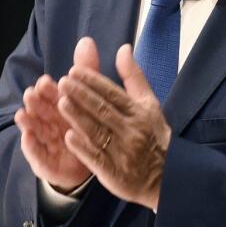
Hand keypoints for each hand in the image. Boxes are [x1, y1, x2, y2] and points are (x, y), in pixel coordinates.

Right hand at [14, 40, 101, 191]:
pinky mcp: (45, 162)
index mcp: (60, 106)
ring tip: (22, 114)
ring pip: (35, 129)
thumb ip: (87, 70)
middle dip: (35, 102)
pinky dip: (31, 146)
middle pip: (41, 110)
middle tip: (31, 93)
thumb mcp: (88, 98)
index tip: (46, 81)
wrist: (89, 165)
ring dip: (27, 121)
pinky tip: (27, 138)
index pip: (52, 94)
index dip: (48, 88)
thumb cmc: (84, 126)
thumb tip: (87, 40)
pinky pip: (37, 155)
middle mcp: (50, 122)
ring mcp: (46, 142)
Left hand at [57, 40, 171, 209]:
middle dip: (81, 95)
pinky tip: (68, 136)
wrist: (164, 177)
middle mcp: (132, 131)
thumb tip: (123, 49)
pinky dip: (83, 148)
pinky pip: (97, 158)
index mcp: (139, 113)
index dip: (93, 81)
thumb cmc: (152, 135)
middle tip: (62, 82)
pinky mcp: (115, 173)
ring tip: (61, 103)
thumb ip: (134, 77)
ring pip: (97, 132)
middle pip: (103, 110)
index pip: (113, 94)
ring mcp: (123, 153)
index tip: (74, 71)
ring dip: (78, 117)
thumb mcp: (149, 104)